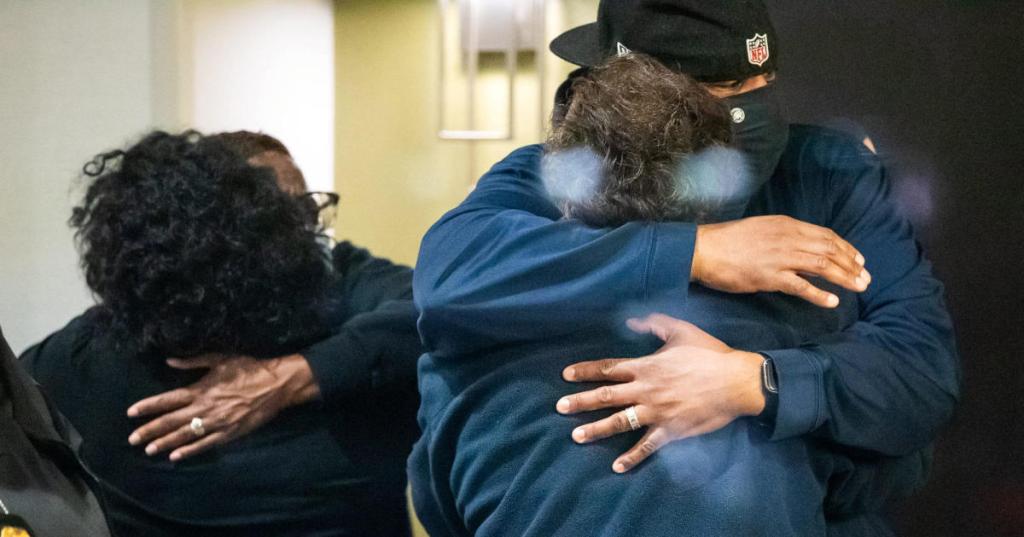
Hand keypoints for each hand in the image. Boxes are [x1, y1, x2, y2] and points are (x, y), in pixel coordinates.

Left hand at [127, 353, 318, 460]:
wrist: (277, 384)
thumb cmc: (250, 368)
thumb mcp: (221, 359)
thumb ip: (193, 361)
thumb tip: (169, 360)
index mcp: (201, 389)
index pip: (167, 400)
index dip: (148, 407)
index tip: (131, 413)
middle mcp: (205, 407)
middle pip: (171, 421)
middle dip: (150, 430)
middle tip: (132, 439)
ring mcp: (217, 422)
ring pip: (185, 435)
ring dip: (165, 443)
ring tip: (149, 450)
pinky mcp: (230, 433)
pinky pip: (206, 444)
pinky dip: (190, 451)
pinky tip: (176, 457)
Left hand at [556, 314, 764, 472]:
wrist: (737, 381)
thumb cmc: (710, 354)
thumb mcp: (681, 331)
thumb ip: (654, 324)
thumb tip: (632, 320)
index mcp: (646, 366)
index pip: (608, 368)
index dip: (585, 371)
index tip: (566, 375)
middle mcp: (646, 389)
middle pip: (606, 396)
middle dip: (581, 402)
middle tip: (560, 407)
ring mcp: (657, 412)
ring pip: (620, 422)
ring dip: (596, 430)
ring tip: (576, 436)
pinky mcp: (671, 430)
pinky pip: (647, 446)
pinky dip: (632, 457)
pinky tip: (616, 467)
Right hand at [692, 215, 869, 307]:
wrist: (704, 249)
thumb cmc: (728, 241)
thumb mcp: (761, 229)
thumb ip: (783, 237)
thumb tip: (801, 248)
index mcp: (785, 225)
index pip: (825, 235)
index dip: (845, 247)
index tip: (859, 259)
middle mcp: (787, 238)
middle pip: (829, 249)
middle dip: (851, 264)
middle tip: (866, 277)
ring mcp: (779, 257)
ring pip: (822, 265)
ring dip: (844, 277)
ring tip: (859, 287)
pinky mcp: (769, 276)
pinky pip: (801, 286)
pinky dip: (820, 294)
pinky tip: (833, 301)